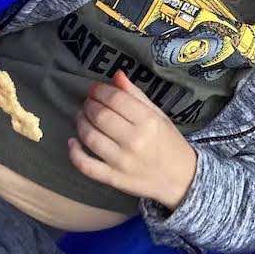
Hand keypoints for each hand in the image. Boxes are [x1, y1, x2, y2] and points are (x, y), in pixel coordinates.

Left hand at [68, 70, 196, 211]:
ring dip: (80, 123)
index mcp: (148, 121)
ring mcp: (122, 162)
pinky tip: (72, 142)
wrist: (182, 178)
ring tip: (83, 117)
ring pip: (89, 137)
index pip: (115, 99)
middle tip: (89, 103)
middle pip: (99, 116)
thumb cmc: (169, 142)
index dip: (99, 90)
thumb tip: (116, 74)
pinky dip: (74, 152)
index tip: (95, 89)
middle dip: (89, 105)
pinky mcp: (113, 179)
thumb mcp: (158, 115)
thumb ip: (135, 95)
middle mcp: (134, 141)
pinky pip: (86, 166)